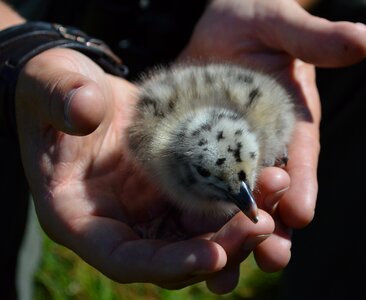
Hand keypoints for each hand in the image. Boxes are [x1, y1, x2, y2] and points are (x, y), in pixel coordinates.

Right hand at [14, 48, 275, 288]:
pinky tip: (267, 176)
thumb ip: (61, 98)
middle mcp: (122, 223)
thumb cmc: (57, 91)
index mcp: (80, 217)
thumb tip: (85, 109)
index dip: (168, 264)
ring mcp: (151, 208)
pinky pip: (211, 203)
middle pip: (176, 255)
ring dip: (240, 223)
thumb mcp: (50, 87)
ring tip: (275, 194)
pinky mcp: (174, 189)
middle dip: (222, 247)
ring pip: (202, 233)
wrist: (84, 88)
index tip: (214, 257)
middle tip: (261, 227)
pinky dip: (238, 196)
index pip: (126, 259)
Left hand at [180, 0, 365, 292]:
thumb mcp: (282, 24)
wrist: (223, 26)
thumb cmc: (258, 20)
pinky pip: (196, 192)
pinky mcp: (199, 155)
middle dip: (272, 226)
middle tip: (273, 259)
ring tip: (224, 277)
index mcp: (292, 122)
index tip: (300, 212)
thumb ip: (313, 38)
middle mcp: (264, 146)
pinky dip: (195, 221)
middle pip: (271, 194)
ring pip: (234, 205)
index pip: (301, 158)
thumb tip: (361, 39)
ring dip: (233, 239)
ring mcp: (230, 154)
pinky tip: (186, 248)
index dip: (302, 183)